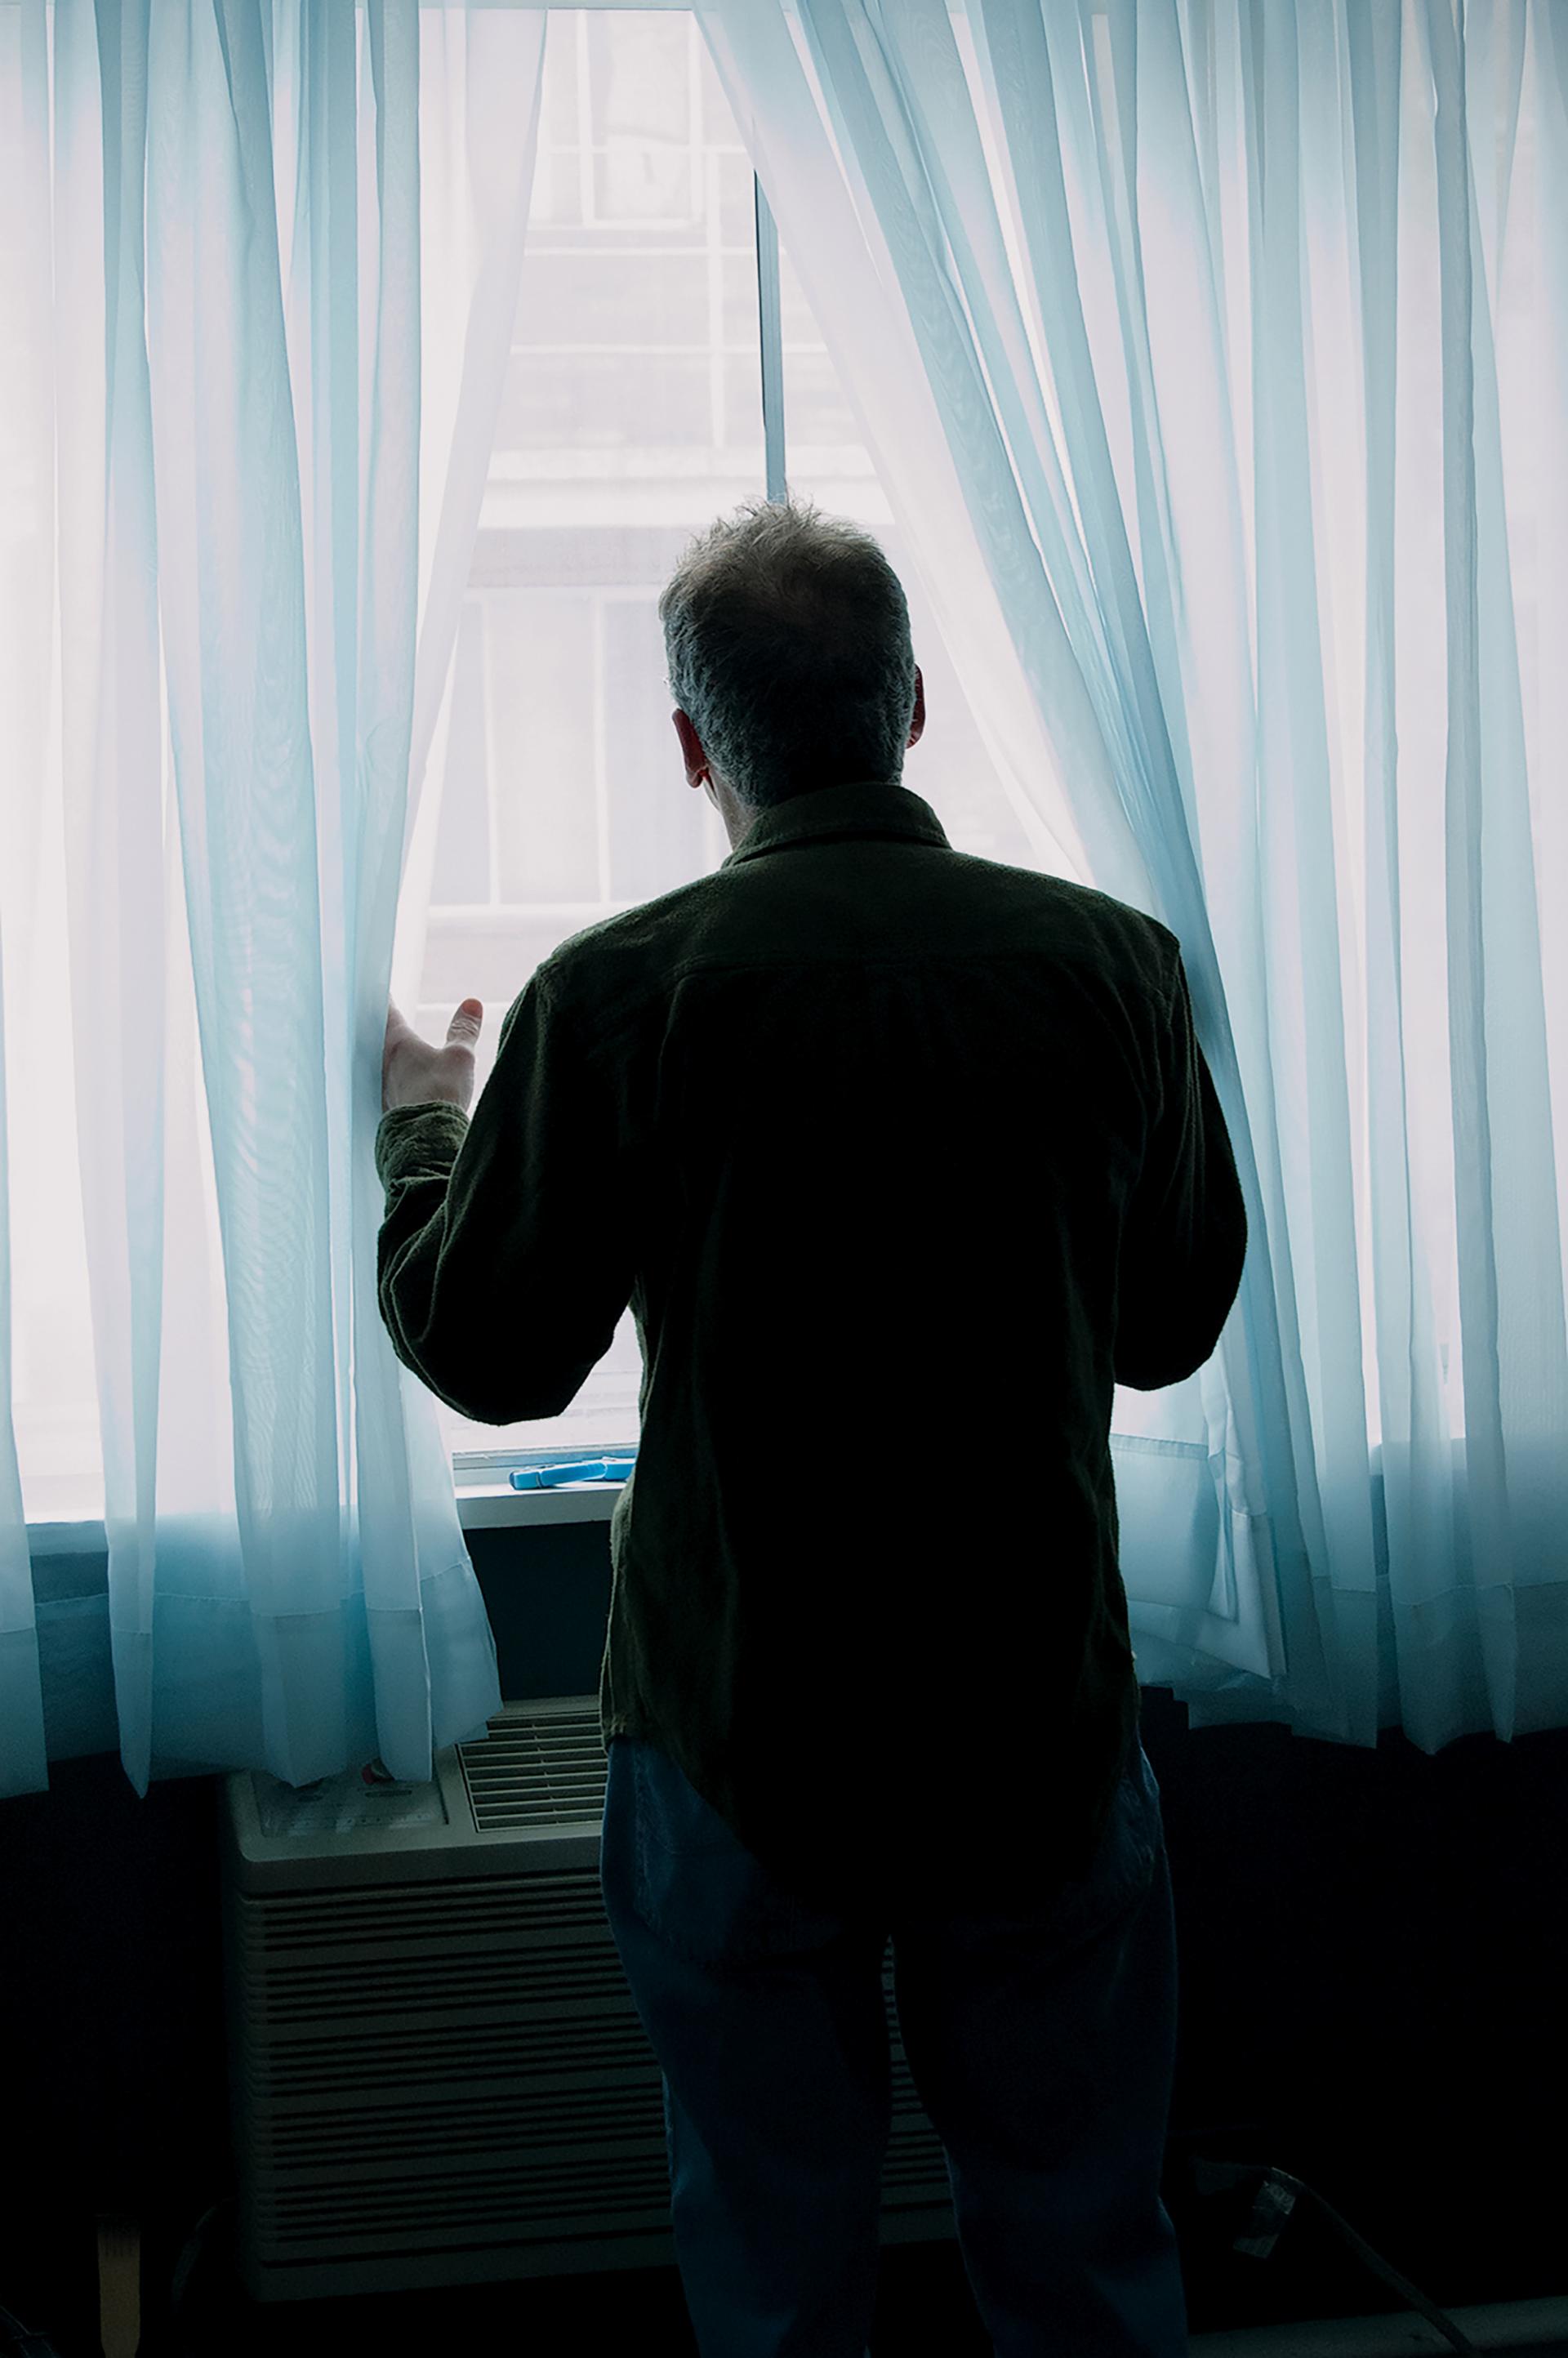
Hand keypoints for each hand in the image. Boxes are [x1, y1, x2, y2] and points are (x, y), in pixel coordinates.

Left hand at [382, 999, 483, 1114]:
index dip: (386, 998)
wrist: (428, 1137)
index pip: (387, 1010)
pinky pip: (384, 1085)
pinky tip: (396, 1084)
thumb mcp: (460, 1057)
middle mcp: (382, 1060)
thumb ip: (464, 1030)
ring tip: (388, 1049)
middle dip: (381, 1026)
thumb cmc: (442, 1092)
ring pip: (378, 1061)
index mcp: (397, 1041)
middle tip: (382, 1017)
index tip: (382, 989)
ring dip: (384, 1054)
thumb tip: (472, 1004)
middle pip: (376, 1035)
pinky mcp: (385, 1106)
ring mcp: (381, 1085)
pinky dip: (389, 1078)